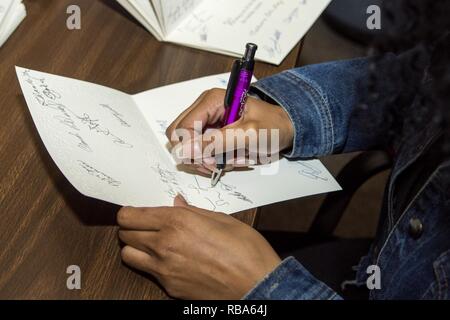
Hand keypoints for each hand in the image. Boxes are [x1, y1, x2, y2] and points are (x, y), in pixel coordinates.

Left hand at [117, 195, 281, 298]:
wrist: (256, 284)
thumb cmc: (245, 249)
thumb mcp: (221, 219)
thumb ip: (193, 211)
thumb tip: (177, 203)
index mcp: (178, 222)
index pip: (132, 215)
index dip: (128, 212)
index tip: (132, 212)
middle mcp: (165, 244)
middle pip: (125, 233)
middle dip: (130, 227)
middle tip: (143, 225)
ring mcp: (164, 269)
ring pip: (128, 255)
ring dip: (134, 246)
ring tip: (149, 243)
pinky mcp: (169, 287)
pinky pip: (147, 272)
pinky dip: (151, 264)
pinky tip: (169, 260)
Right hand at [165, 88, 293, 173]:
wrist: (286, 129)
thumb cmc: (273, 125)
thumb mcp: (248, 134)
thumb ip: (217, 142)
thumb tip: (186, 150)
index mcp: (212, 100)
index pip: (181, 127)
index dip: (189, 147)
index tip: (208, 159)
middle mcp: (205, 109)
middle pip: (179, 137)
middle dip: (197, 154)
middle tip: (218, 162)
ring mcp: (207, 122)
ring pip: (188, 148)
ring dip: (207, 159)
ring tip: (230, 159)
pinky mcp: (211, 133)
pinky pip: (200, 152)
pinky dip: (213, 160)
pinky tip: (229, 158)